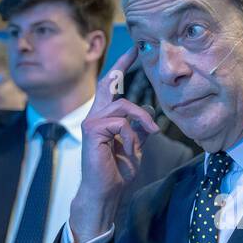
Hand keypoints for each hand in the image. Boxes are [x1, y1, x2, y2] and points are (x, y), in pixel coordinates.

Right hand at [68, 45, 158, 242]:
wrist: (106, 192)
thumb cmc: (118, 172)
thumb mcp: (135, 146)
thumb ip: (139, 129)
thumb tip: (150, 112)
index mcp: (105, 118)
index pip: (112, 88)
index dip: (121, 68)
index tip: (132, 51)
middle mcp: (95, 116)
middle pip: (109, 84)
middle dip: (121, 65)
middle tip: (136, 50)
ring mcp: (92, 121)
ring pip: (123, 106)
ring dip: (142, 120)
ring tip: (150, 135)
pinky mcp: (92, 130)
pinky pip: (121, 123)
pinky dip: (131, 138)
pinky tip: (131, 151)